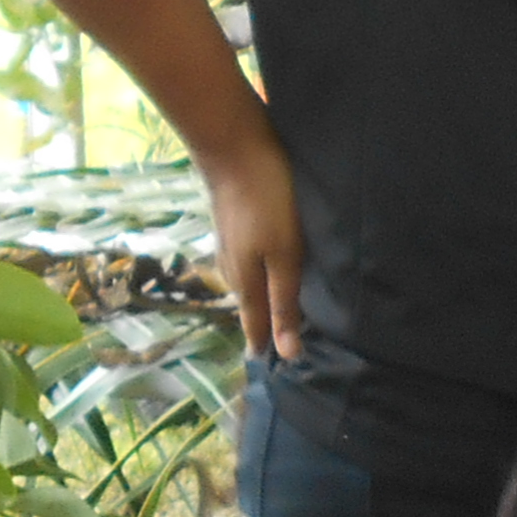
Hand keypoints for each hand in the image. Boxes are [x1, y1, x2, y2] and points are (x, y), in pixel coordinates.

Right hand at [197, 119, 306, 362]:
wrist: (236, 148)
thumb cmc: (266, 203)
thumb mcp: (284, 256)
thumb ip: (284, 303)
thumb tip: (286, 355)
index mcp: (245, 283)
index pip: (256, 327)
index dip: (269, 347)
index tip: (281, 368)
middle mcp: (231, 270)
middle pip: (250, 308)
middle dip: (267, 327)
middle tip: (287, 344)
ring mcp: (229, 246)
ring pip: (248, 284)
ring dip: (265, 299)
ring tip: (283, 313)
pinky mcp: (234, 225)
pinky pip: (249, 262)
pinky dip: (262, 273)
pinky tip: (273, 268)